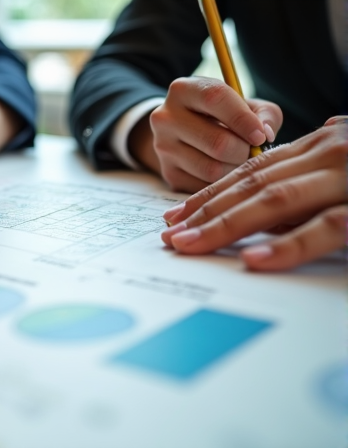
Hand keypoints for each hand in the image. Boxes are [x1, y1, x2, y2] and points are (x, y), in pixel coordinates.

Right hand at [129, 77, 282, 191]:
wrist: (183, 133)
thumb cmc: (221, 115)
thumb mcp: (243, 104)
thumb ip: (264, 113)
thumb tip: (265, 135)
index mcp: (183, 90)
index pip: (215, 98)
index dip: (243, 119)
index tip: (261, 136)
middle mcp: (166, 118)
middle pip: (218, 143)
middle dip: (244, 152)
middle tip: (251, 152)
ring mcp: (163, 148)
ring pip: (212, 169)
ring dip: (234, 169)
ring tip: (238, 160)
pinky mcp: (168, 174)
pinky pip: (205, 187)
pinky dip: (221, 183)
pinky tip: (223, 171)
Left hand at [160, 117, 347, 270]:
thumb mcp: (344, 166)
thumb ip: (307, 179)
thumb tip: (268, 203)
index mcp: (319, 146)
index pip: (252, 170)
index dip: (211, 193)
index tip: (178, 214)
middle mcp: (327, 153)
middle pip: (252, 184)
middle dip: (205, 211)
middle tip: (170, 235)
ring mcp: (345, 176)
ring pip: (274, 200)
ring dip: (225, 225)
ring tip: (188, 245)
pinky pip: (324, 227)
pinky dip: (285, 245)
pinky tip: (251, 259)